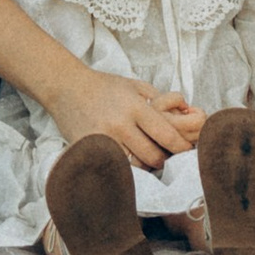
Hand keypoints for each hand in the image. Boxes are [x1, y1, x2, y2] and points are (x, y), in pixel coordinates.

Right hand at [47, 70, 203, 169]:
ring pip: (135, 166)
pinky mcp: (90, 150)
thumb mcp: (135, 85)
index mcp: (135, 107)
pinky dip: (125, 169)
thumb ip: (160, 99)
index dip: (181, 146)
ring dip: (145, 167)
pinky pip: (115, 167)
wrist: (67, 87)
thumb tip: (186, 112)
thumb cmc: (104, 86)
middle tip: (167, 158)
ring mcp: (104, 139)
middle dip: (164, 160)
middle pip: (152, 155)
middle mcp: (121, 125)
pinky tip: (129, 165)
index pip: (165, 134)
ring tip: (148, 163)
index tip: (187, 151)